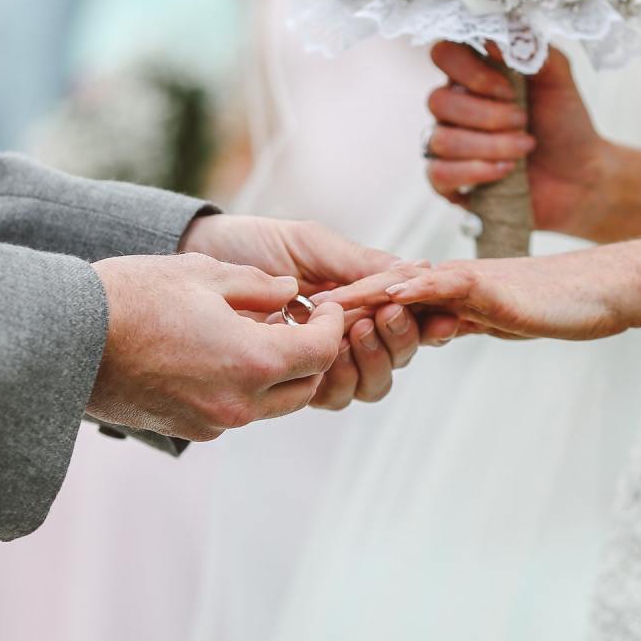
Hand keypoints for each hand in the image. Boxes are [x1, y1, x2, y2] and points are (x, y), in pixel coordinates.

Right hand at [87, 252, 347, 440]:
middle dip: (311, 354)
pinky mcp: (186, 429)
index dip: (331, 326)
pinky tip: (219, 354)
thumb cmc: (131, 297)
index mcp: (251, 360)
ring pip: (270, 405)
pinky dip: (242, 387)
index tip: (324, 306)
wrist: (65, 339)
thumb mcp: (201, 274)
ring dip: (276, 374)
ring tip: (257, 334)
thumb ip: (256, 286)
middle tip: (298, 321)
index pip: (321, 352)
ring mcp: (212, 422)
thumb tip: (290, 293)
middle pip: (304, 386)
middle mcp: (238, 403)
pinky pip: (234, 412)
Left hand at [180, 214, 460, 408]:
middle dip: (400, 341)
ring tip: (356, 328)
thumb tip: (421, 271)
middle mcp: (349, 336)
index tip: (440, 317)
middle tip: (386, 315)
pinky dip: (337, 376)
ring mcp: (323, 362)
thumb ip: (362, 264)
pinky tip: (325, 350)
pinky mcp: (294, 382)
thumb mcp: (313, 245)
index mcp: (362, 300)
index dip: (430, 325)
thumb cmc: (256, 245)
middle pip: (398, 359)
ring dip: (372, 360)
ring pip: (371, 385)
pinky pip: (333, 395)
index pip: (410, 322)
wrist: (201, 259)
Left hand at [320, 247, 640, 342]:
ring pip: (398, 288)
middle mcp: (444, 284)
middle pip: (378, 295)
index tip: (308, 326)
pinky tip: (387, 296)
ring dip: (362, 302)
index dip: (346, 315)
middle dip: (340, 310)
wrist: (605, 287)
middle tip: (302, 319)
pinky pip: (442, 285)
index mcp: (441, 294)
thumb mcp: (493, 315)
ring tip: (326, 310)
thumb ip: (459, 317)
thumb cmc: (556, 303)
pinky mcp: (484, 286)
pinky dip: (413, 290)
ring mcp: (462, 282)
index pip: (383, 304)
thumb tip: (431, 331)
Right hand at [425, 43, 609, 237]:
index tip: (509, 89)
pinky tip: (506, 171)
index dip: (471, 72)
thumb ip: (532, 48)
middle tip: (523, 121)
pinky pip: (438, 174)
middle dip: (488, 115)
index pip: (443, 55)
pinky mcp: (449, 182)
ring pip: (441, 140)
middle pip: (437, 101)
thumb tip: (495, 36)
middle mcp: (454, 108)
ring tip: (524, 147)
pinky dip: (476, 171)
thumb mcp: (558, 78)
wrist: (580, 175)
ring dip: (490, 145)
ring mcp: (448, 145)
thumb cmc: (565, 124)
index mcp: (473, 76)